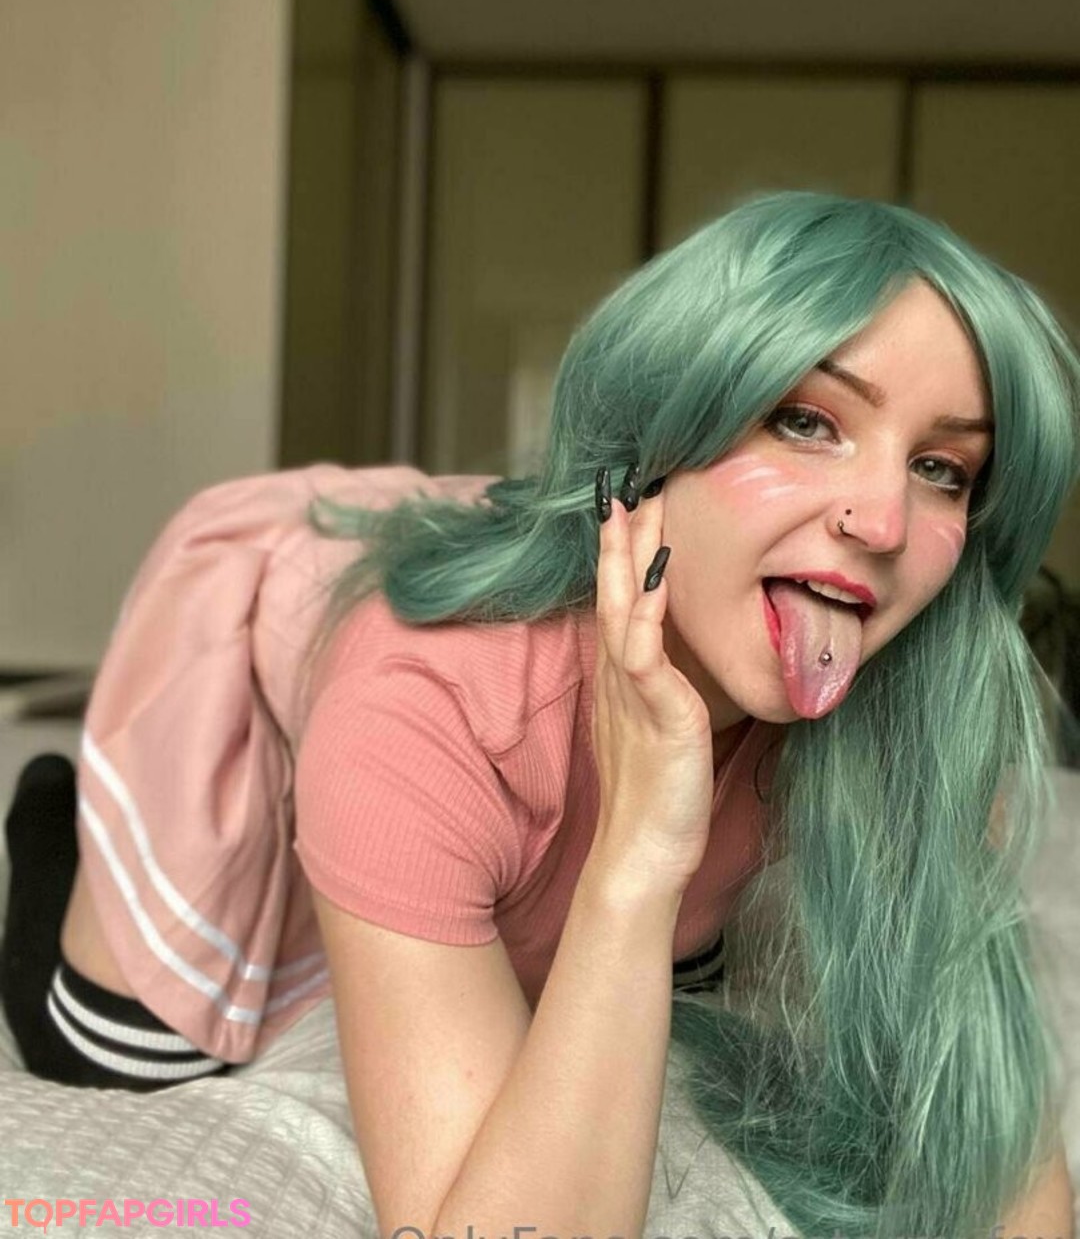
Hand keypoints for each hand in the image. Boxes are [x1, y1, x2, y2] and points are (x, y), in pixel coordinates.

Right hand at [588, 465, 715, 895]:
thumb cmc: (656, 798)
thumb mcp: (658, 728)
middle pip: (614, 591)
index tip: (631, 505)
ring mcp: (633, 694)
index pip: (619, 600)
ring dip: (629, 558)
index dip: (621, 553)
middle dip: (621, 537)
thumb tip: (672, 659)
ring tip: (634, 508)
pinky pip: (648, 655)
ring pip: (625, 609)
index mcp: (623, 677)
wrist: (643, 856)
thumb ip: (660, 688)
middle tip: (628, 482)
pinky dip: (649, 613)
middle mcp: (621, 677)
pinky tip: (658, 578)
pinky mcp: (657, 715)